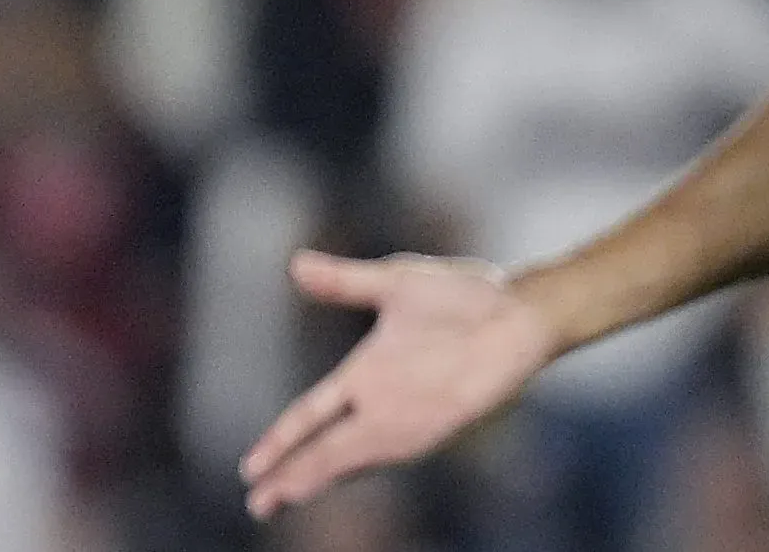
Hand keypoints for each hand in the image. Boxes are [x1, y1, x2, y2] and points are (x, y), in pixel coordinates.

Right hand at [238, 251, 555, 519]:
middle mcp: (380, 404)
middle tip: (255, 504)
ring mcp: (405, 417)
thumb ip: (344, 281)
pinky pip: (384, 450)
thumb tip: (294, 264)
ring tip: (277, 499)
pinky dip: (353, 466)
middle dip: (288, 475)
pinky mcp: (433, 425)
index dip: (280, 440)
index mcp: (364, 373)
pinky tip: (331, 479)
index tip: (250, 466)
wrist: (518, 310)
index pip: (310, 415)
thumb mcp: (394, 281)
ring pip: (346, 456)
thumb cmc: (465, 294)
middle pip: (322, 448)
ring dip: (312, 478)